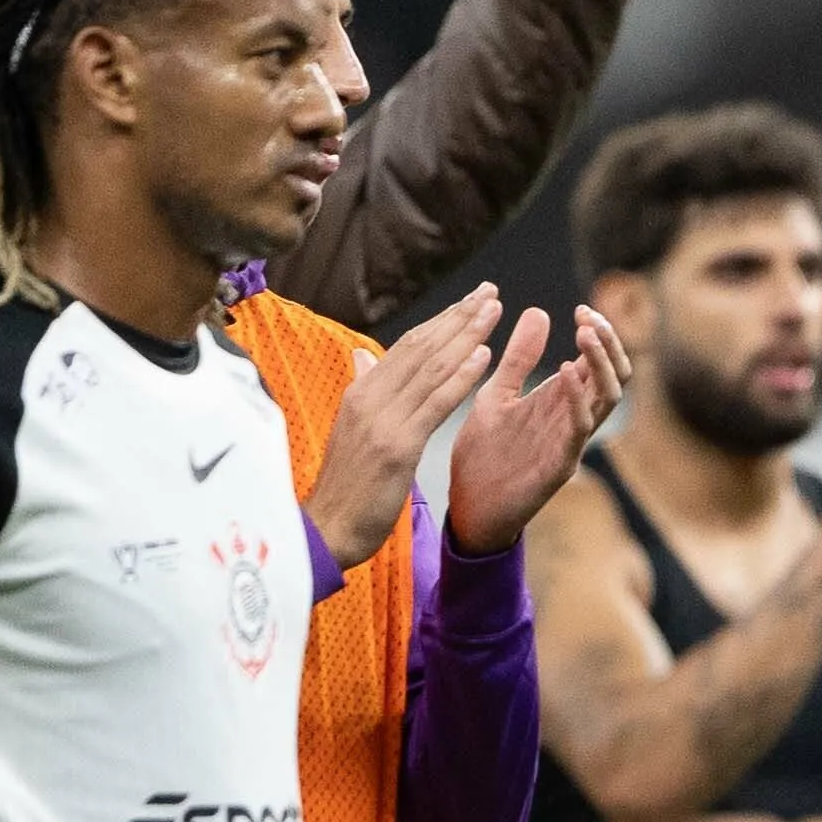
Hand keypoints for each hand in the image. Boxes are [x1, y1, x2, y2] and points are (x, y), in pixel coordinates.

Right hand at [310, 286, 502, 568]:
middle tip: (489, 291)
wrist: (327, 530)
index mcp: (360, 393)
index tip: (469, 300)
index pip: (406, 347)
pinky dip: (460, 377)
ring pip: (431, 368)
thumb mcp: (351, 430)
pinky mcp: (397, 446)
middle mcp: (369, 399)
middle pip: (421, 348)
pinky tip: (484, 356)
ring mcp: (382, 421)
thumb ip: (362, 389)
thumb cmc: (346, 486)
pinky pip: (435, 404)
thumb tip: (362, 355)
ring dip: (465, 335)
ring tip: (494, 310)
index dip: (441, 320)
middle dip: (458, 317)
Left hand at [447, 306, 634, 553]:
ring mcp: (571, 441)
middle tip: (589, 318)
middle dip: (609, 343)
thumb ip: (520, 357)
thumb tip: (538, 311)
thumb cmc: (484, 453)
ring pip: (609, 398)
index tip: (582, 309)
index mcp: (562, 400)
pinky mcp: (560, 464)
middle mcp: (575, 418)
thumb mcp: (497, 393)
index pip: (599, 361)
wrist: (468, 506)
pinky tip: (563, 371)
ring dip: (601, 364)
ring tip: (585, 335)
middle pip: (615, 375)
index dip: (599, 332)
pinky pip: (580, 429)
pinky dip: (578, 399)